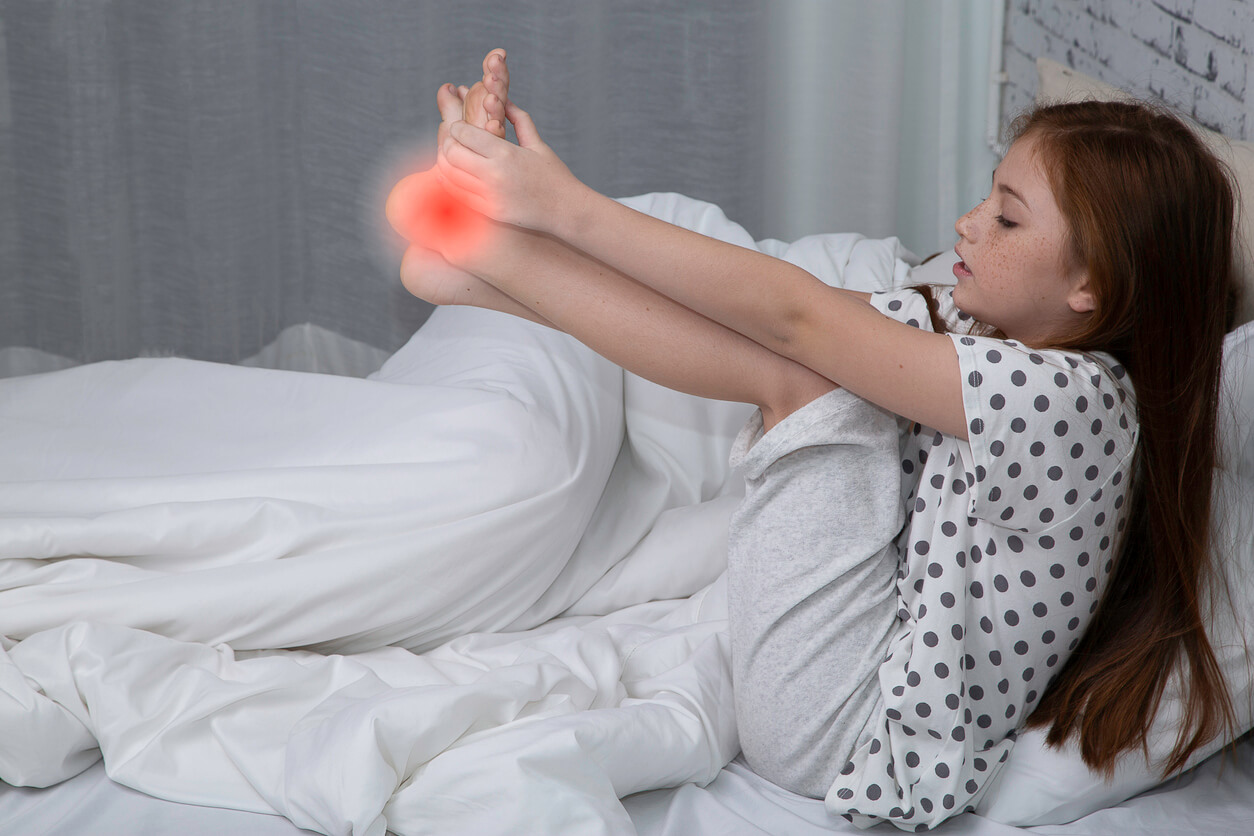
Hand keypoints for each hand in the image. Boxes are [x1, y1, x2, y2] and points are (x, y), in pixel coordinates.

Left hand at [435, 101, 584, 234]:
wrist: (566, 211)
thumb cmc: (554, 175)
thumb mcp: (538, 144)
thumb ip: (519, 119)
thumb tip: (503, 100)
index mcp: (505, 153)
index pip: (464, 134)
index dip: (456, 128)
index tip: (459, 127)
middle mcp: (494, 175)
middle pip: (451, 155)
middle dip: (448, 145)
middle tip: (452, 143)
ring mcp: (490, 197)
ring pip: (449, 177)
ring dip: (445, 165)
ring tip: (451, 159)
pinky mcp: (489, 213)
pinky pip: (458, 197)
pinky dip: (451, 185)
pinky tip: (455, 178)